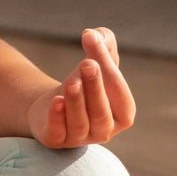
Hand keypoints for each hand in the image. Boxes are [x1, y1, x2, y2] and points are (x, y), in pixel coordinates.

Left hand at [27, 27, 135, 148]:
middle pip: (101, 112)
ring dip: (76, 101)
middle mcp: (105, 130)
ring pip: (80, 123)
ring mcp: (80, 139)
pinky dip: (57, 118)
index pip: (119, 92)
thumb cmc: (84, 82)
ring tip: (72, 81)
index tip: (92, 39)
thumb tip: (95, 34)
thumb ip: (104, 44)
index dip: (107, 66)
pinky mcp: (56, 141)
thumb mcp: (98, 62)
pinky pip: (58, 133)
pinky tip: (56, 101)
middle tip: (87, 64)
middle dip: (95, 87)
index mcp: (123, 113)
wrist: (53, 104)